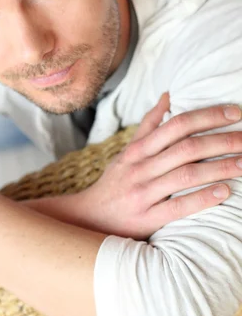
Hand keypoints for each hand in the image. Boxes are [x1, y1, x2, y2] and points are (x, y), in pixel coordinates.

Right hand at [82, 93, 241, 239]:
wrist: (88, 218)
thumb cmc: (115, 183)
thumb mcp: (127, 151)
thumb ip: (149, 125)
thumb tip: (168, 96)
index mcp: (138, 150)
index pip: (176, 125)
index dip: (207, 116)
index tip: (234, 112)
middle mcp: (140, 168)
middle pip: (186, 148)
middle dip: (222, 141)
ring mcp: (143, 193)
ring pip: (186, 175)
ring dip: (219, 168)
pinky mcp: (146, 218)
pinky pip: (178, 207)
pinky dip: (202, 198)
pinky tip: (224, 192)